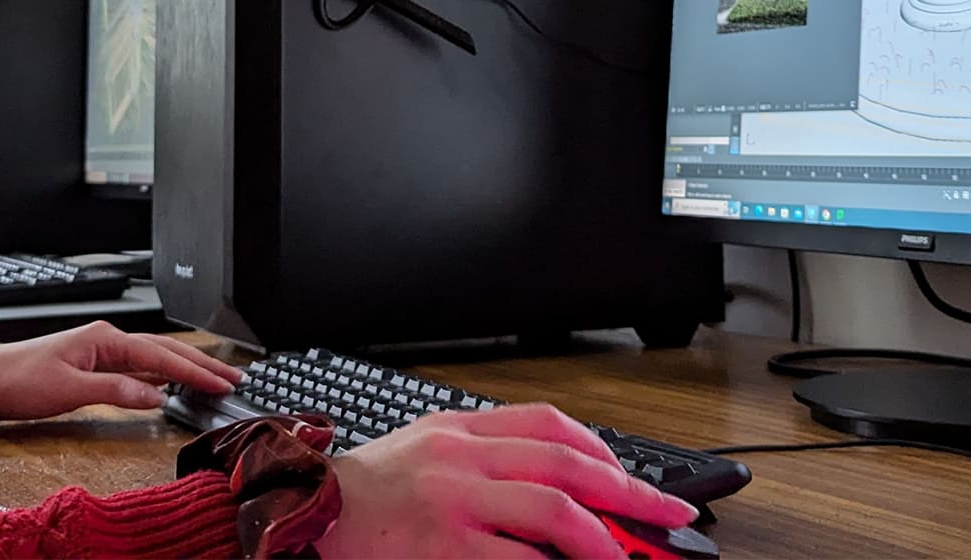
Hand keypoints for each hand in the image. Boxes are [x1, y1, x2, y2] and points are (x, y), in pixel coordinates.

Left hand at [0, 321, 241, 421]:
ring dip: (185, 368)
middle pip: (165, 352)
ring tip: (214, 378)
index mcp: (106, 338)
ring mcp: (101, 352)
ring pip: (154, 359)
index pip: (161, 356)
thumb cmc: (17, 379)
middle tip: (233, 377)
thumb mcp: (69, 389)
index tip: (221, 382)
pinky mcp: (94, 366)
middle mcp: (107, 340)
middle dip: (201, 364)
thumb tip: (156, 395)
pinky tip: (171, 384)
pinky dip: (161, 376)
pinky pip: (138, 369)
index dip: (194, 371)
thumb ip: (117, 390)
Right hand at [318, 404, 695, 558]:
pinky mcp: (444, 547)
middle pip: (567, 464)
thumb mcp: (425, 448)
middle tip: (667, 514)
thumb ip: (481, 453)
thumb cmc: (367, 491)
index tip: (632, 477)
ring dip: (604, 538)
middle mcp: (463, 457)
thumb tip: (552, 475)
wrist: (303, 513)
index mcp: (461, 429)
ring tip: (628, 559)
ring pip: (554, 509)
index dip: (602, 449)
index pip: (550, 424)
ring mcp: (455, 501)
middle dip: (627, 491)